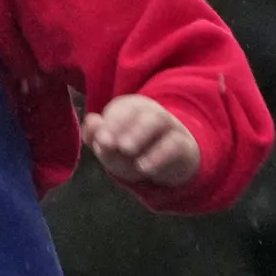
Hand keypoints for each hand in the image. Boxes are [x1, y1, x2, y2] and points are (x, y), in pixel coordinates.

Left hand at [84, 95, 201, 186]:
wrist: (169, 163)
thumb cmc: (132, 150)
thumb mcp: (111, 146)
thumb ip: (96, 135)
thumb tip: (91, 121)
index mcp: (132, 108)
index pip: (122, 108)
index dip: (110, 122)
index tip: (100, 140)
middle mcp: (152, 112)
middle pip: (141, 111)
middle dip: (123, 126)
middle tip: (109, 144)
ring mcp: (171, 127)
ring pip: (159, 121)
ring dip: (140, 134)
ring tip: (126, 150)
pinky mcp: (184, 145)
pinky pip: (175, 145)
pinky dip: (159, 156)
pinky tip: (144, 167)